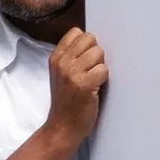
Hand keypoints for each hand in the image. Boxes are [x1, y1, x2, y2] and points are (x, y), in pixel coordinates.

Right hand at [45, 28, 108, 145]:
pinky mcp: (84, 84)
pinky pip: (104, 69)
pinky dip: (104, 79)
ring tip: (93, 81)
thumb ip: (71, 57)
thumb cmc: (66, 102)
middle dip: (95, 54)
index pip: (77, 32)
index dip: (86, 44)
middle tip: (91, 71)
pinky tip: (96, 89)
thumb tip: (92, 43)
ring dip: (100, 67)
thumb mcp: (60, 75)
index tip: (85, 60)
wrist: (62, 127)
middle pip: (90, 39)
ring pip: (99, 52)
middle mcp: (62, 62)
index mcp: (56, 58)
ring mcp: (72, 73)